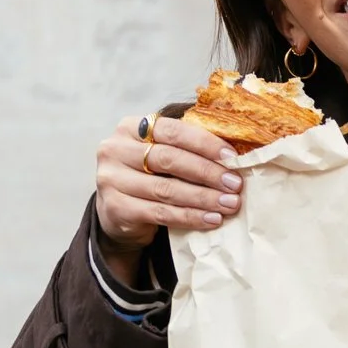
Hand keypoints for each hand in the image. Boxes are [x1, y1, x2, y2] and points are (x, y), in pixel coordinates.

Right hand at [94, 115, 241, 278]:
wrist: (116, 213)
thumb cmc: (147, 176)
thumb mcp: (160, 155)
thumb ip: (185, 148)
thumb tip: (233, 155)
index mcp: (130, 127)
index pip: (172, 131)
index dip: (205, 143)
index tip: (232, 158)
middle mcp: (115, 150)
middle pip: (169, 159)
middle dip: (207, 172)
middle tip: (235, 184)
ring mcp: (112, 179)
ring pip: (166, 189)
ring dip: (203, 197)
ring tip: (229, 204)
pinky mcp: (115, 208)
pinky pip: (160, 213)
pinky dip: (190, 216)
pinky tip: (211, 219)